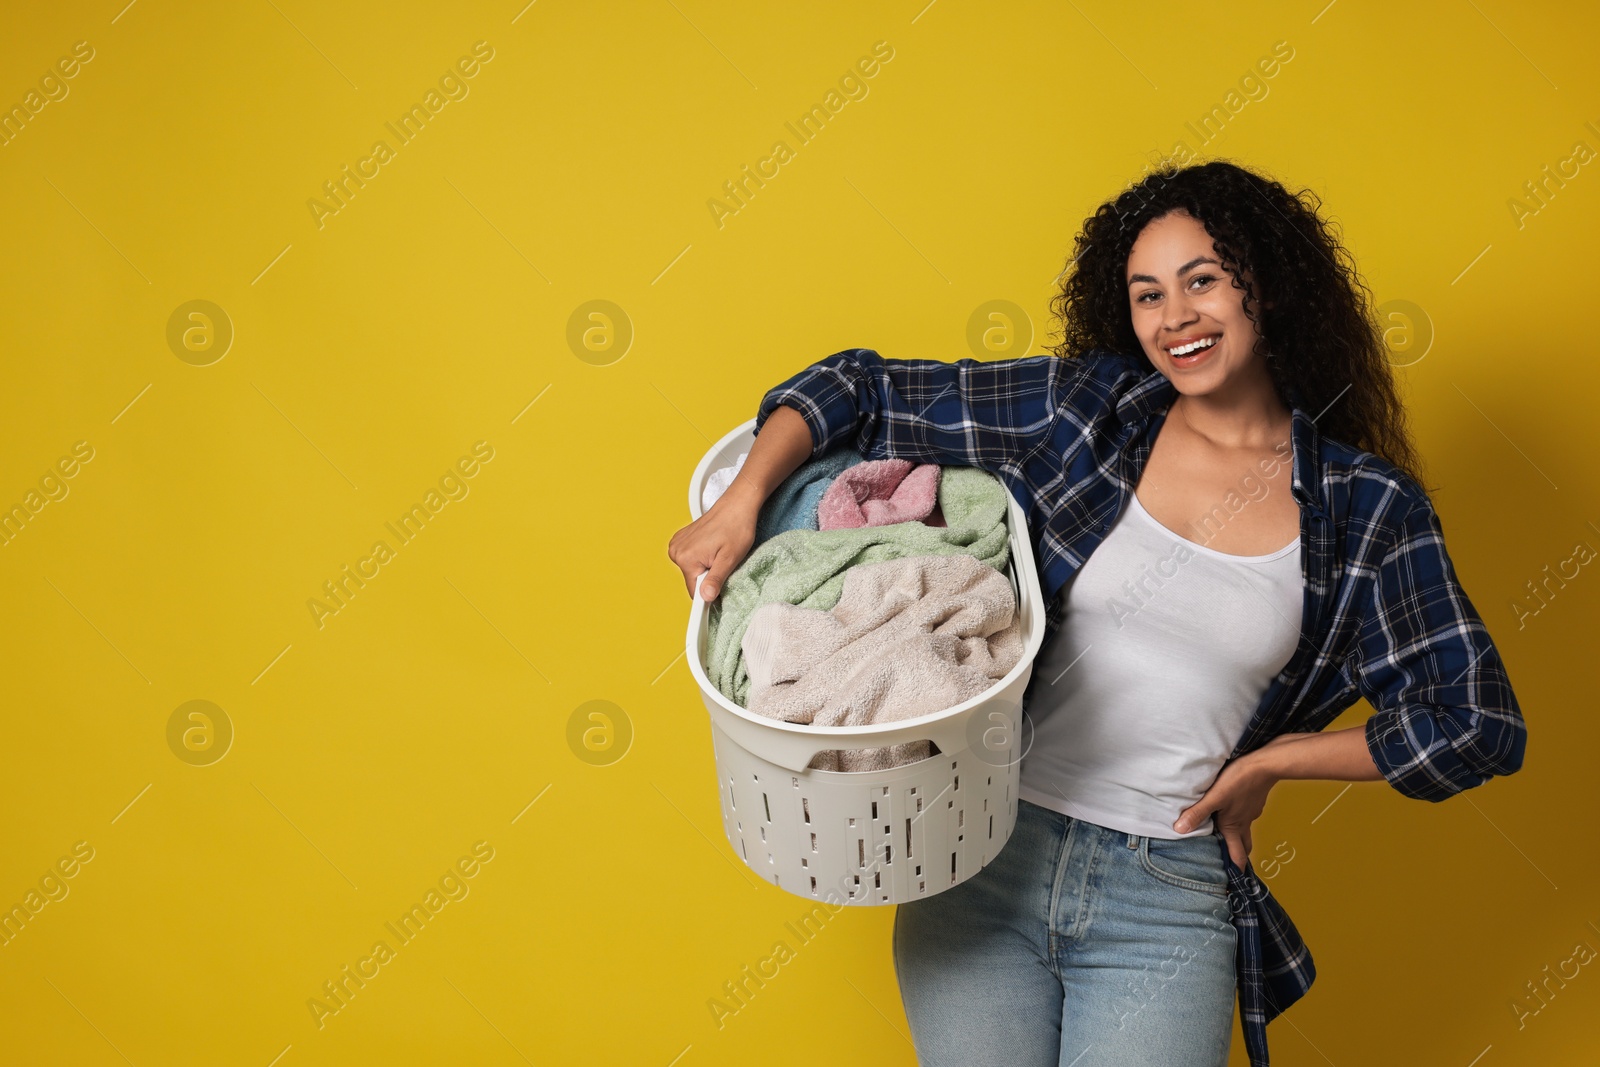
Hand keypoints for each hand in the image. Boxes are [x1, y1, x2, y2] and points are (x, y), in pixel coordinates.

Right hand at [667, 481, 758, 600]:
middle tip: (722, 561)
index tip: (721, 587)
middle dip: (709, 577)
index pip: (694, 592)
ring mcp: (677, 544)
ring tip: (718, 551)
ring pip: (692, 571)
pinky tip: (712, 547)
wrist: (737, 505)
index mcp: (686, 558)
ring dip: (706, 567)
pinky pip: (690, 559)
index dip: (710, 592)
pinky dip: (702, 558)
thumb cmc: (737, 527)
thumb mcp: (730, 558)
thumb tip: (706, 597)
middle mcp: (677, 551)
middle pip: (693, 581)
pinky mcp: (681, 540)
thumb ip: (715, 579)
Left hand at [1173, 751, 1280, 868]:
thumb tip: (1179, 830)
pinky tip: (1232, 807)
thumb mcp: (1214, 797)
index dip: (1236, 870)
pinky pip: (1247, 813)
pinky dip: (1240, 816)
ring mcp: (1252, 811)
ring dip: (1237, 835)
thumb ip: (1197, 813)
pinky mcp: (1255, 799)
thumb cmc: (1239, 781)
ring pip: (1245, 829)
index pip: (1238, 855)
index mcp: (1234, 826)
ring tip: (1225, 834)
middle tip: (1230, 862)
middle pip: (1244, 845)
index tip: (1233, 882)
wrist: (1265, 764)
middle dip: (1238, 855)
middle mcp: (1245, 822)